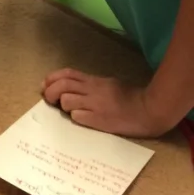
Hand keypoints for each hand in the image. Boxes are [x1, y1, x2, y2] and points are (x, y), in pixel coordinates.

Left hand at [43, 69, 172, 136]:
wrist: (150, 110)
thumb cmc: (131, 98)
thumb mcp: (109, 84)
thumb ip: (91, 85)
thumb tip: (71, 87)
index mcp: (94, 81)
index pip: (67, 73)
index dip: (52, 78)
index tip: (45, 84)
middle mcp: (92, 90)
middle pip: (62, 85)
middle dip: (50, 91)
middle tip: (48, 99)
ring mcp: (96, 105)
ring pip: (67, 100)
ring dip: (62, 105)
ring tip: (66, 110)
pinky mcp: (100, 120)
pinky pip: (78, 117)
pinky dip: (75, 117)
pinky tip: (81, 119)